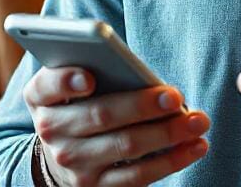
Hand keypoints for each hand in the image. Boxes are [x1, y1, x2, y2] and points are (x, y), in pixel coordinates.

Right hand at [24, 67, 209, 185]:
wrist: (63, 153)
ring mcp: (74, 164)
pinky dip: (171, 160)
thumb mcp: (72, 82)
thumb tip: (137, 71)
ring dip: (168, 134)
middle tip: (176, 96)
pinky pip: (139, 176)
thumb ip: (92, 65)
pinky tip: (195, 146)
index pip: (46, 86)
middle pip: (101, 115)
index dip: (66, 80)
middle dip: (142, 105)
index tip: (90, 77)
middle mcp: (52, 131)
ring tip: (198, 121)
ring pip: (126, 146)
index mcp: (41, 97)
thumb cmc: (79, 102)